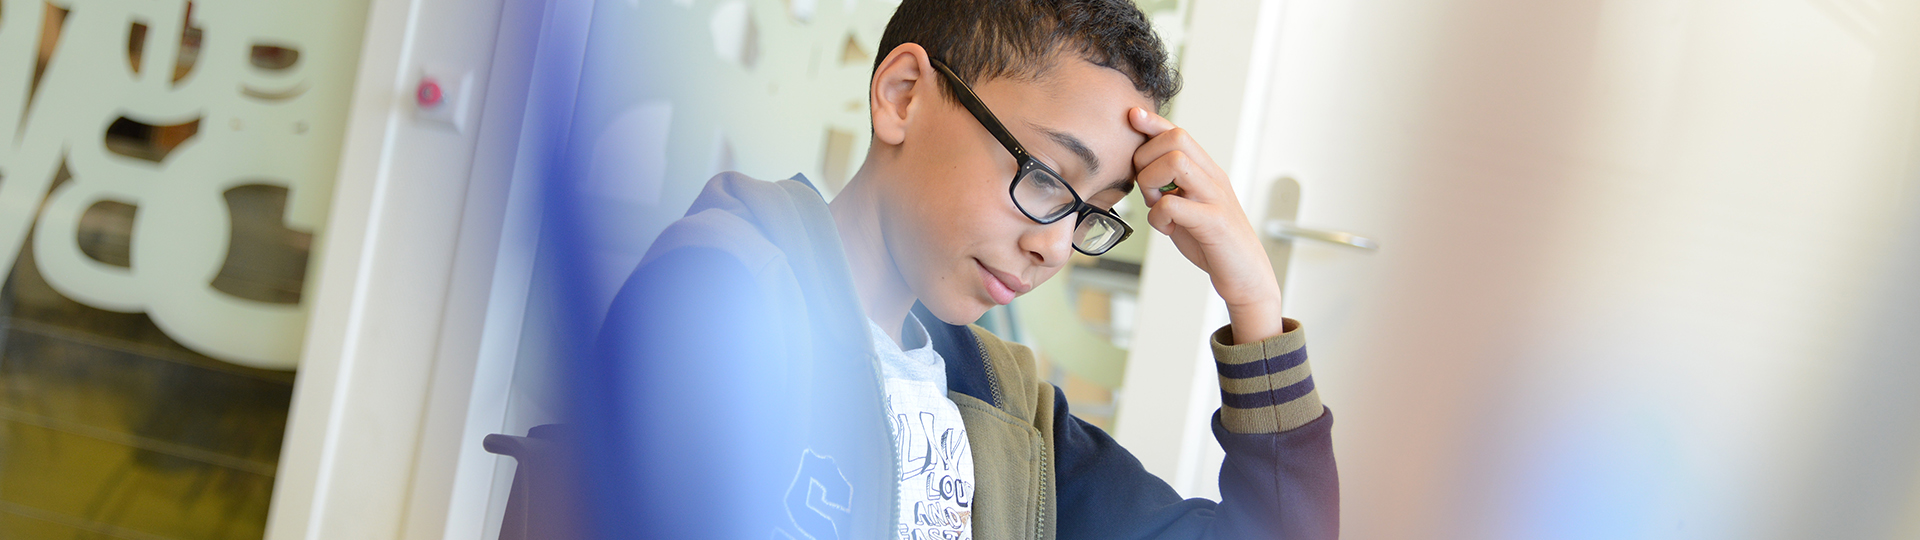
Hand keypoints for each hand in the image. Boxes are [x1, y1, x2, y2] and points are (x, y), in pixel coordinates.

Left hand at [1128, 107, 1284, 343]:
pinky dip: (1159, 217)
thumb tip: (1140, 175)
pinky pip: (1174, 204)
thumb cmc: (1212, 243)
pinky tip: (1168, 229)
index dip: (1154, 122)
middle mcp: (1213, 179)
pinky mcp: (1215, 222)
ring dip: (1152, 182)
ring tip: (1157, 205)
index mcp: (1207, 172)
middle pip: (1176, 139)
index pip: (1179, 133)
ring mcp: (1215, 198)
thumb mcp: (1188, 208)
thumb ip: (1169, 189)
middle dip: (1147, 157)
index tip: (1132, 115)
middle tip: (1147, 188)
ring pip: (1176, 162)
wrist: (1245, 277)